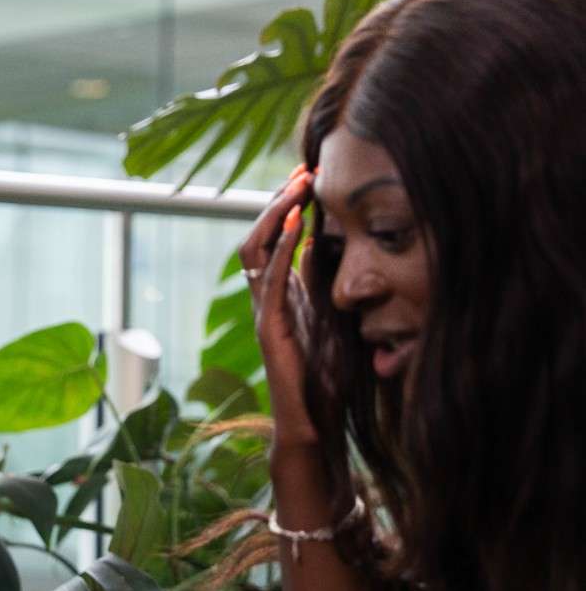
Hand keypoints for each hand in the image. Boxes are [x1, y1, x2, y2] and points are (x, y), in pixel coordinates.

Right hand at [238, 167, 318, 448]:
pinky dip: (279, 247)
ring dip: (275, 213)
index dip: (289, 204)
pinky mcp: (269, 326)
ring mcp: (264, 311)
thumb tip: (324, 242)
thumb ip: (325, 283)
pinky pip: (269, 278)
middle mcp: (267, 298)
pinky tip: (294, 221)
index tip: (311, 172)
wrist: (315, 423)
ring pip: (255, 249)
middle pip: (259, 236)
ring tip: (297, 184)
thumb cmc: (328, 379)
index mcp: (283, 294)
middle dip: (279, 198)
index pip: (276, 238)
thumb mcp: (334, 318)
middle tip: (303, 167)